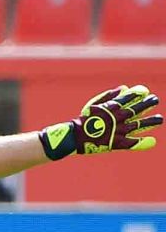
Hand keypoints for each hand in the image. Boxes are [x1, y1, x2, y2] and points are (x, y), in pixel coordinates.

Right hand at [40, 85, 161, 159]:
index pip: (128, 98)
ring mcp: (118, 131)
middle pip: (136, 109)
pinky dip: (142, 143)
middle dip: (148, 104)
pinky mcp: (117, 143)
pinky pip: (132, 143)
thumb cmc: (84, 119)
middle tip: (155, 100)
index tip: (145, 91)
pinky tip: (152, 141)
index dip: (138, 93)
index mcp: (111, 108)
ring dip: (150, 121)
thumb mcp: (94, 104)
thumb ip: (109, 96)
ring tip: (160, 119)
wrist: (75, 137)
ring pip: (138, 125)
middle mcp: (117, 119)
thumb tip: (124, 88)